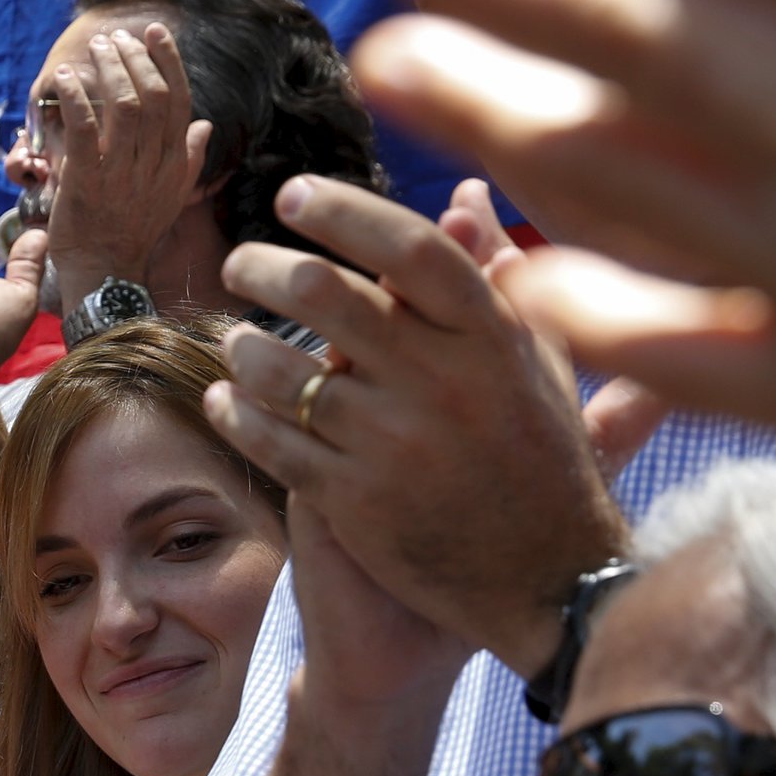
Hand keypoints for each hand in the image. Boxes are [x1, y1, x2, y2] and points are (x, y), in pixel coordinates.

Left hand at [38, 22, 210, 306]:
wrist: (105, 273)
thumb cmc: (132, 232)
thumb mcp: (171, 195)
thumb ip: (189, 158)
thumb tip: (204, 123)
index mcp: (175, 163)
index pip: (179, 100)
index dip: (168, 61)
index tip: (154, 33)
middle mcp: (154, 164)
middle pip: (153, 96)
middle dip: (135, 58)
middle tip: (116, 39)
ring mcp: (121, 173)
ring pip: (124, 105)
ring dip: (109, 69)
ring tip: (97, 49)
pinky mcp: (86, 181)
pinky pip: (85, 129)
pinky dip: (76, 98)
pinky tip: (65, 78)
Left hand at [209, 175, 630, 672]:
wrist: (549, 582)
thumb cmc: (547, 459)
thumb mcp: (540, 361)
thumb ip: (499, 277)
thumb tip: (469, 194)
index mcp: (493, 338)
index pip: (410, 248)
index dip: (344, 212)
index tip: (294, 195)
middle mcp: (443, 384)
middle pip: (330, 296)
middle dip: (267, 268)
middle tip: (242, 263)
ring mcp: (394, 445)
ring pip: (286, 372)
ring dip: (244, 347)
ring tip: (235, 340)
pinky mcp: (356, 504)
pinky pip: (273, 442)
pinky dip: (238, 414)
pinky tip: (225, 399)